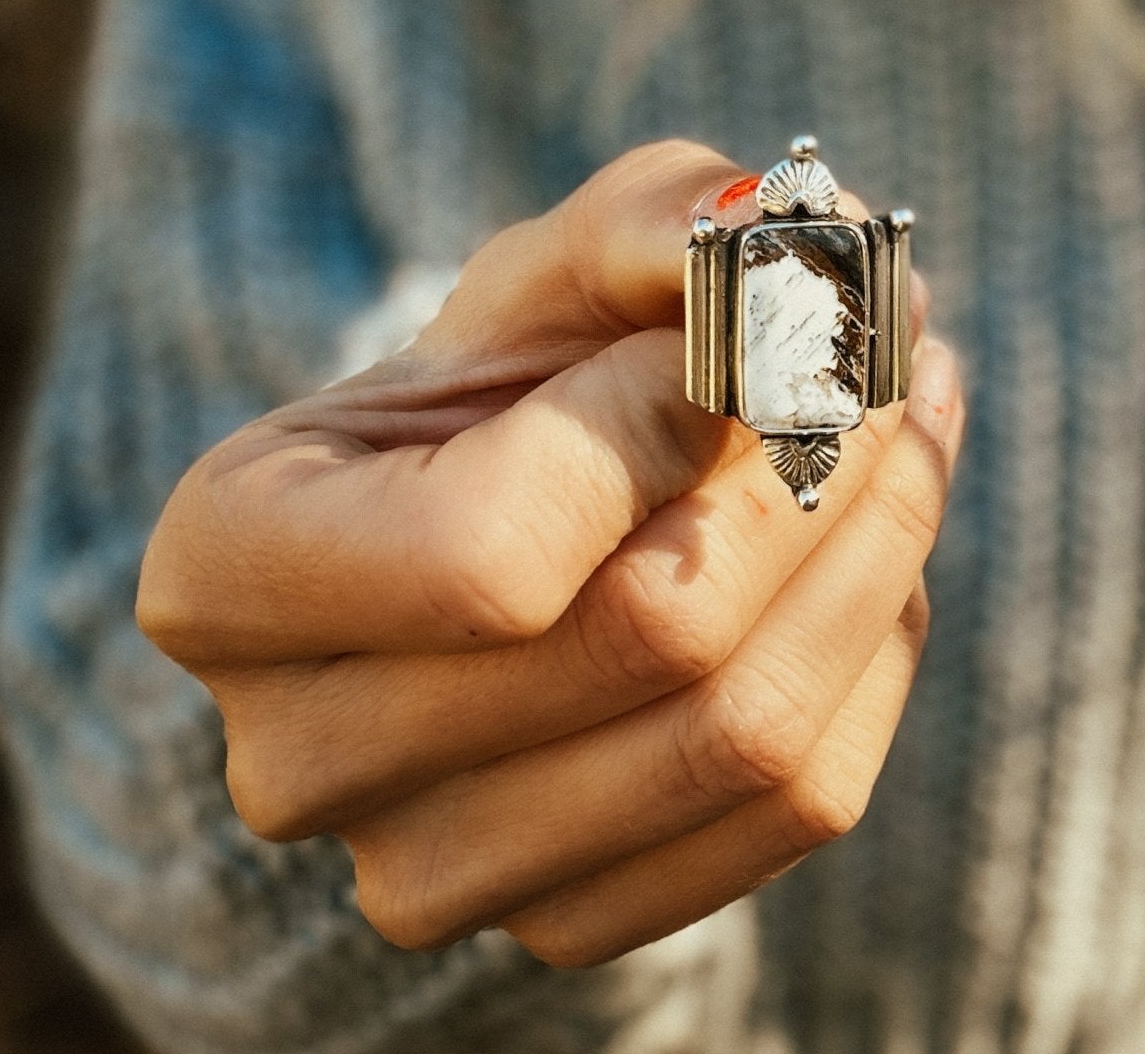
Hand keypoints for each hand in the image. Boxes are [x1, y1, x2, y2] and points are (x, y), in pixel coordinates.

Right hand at [137, 140, 965, 966]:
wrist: (501, 521)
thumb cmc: (506, 382)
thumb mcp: (558, 266)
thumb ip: (663, 226)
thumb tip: (818, 256)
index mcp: (230, 569)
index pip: (490, 547)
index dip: (655, 429)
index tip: (733, 344)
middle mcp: (302, 753)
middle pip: (649, 643)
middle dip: (816, 472)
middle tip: (894, 362)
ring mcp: (433, 867)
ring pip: (749, 736)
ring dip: (878, 553)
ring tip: (914, 429)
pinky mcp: (568, 918)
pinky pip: (796, 806)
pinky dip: (874, 657)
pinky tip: (880, 548)